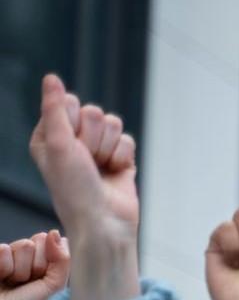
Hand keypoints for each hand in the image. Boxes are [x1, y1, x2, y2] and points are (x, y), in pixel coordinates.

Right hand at [0, 231, 69, 299]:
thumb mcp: (54, 287)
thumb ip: (62, 259)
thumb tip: (55, 233)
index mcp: (48, 263)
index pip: (54, 243)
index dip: (49, 262)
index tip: (42, 280)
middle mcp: (30, 258)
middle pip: (38, 240)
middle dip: (34, 265)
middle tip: (26, 283)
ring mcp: (11, 257)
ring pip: (21, 245)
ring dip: (18, 269)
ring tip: (13, 284)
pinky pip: (2, 249)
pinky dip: (3, 267)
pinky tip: (0, 279)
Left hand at [29, 74, 138, 299]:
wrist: (104, 222)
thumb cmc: (74, 189)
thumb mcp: (57, 145)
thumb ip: (54, 109)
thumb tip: (51, 77)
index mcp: (50, 135)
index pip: (69, 103)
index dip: (74, 122)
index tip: (70, 146)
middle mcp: (73, 141)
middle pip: (94, 112)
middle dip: (93, 137)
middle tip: (87, 161)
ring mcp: (98, 150)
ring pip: (113, 124)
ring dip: (108, 148)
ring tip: (100, 169)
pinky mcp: (120, 159)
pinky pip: (128, 140)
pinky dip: (123, 157)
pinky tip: (115, 173)